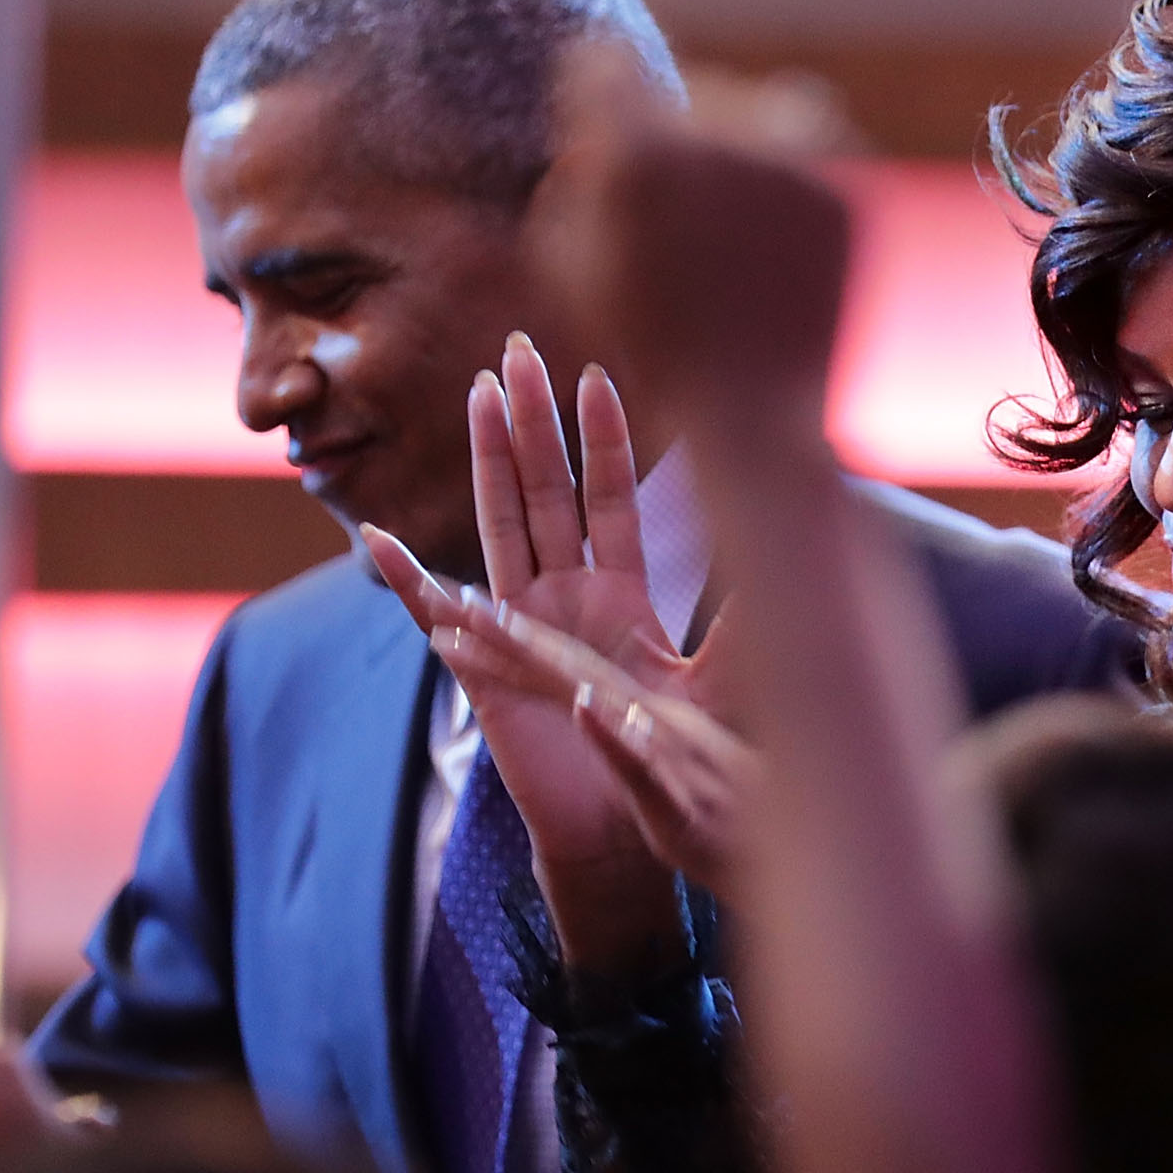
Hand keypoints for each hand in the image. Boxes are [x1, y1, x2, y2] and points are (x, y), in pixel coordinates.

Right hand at [363, 337, 701, 974]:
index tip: (600, 371)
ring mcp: (515, 623)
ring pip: (497, 524)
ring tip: (475, 395)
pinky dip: (403, 580)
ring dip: (485, 462)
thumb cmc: (664, 756)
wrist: (621, 825)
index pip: (608, 497)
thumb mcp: (715, 684)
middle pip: (543, 489)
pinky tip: (374, 539)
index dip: (603, 439)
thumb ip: (747, 630)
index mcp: (614, 591)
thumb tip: (799, 576)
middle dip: (532, 421)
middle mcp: (561, 594)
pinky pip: (432, 616)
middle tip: (518, 347)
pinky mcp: (481, 667)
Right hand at [528, 43, 851, 463]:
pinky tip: (777, 227)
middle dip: (681, 131)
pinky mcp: (854, 184)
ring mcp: (800, 159)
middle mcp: (723, 141)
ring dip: (745, 144)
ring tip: (736, 212)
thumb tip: (582, 131)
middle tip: (683, 193)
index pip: (601, 60)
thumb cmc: (648, 351)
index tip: (610, 138)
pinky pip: (817, 147)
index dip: (599, 102)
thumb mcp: (566, 270)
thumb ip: (562, 183)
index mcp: (639, 157)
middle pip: (691, 86)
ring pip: (761, 107)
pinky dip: (797, 175)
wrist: (758, 413)